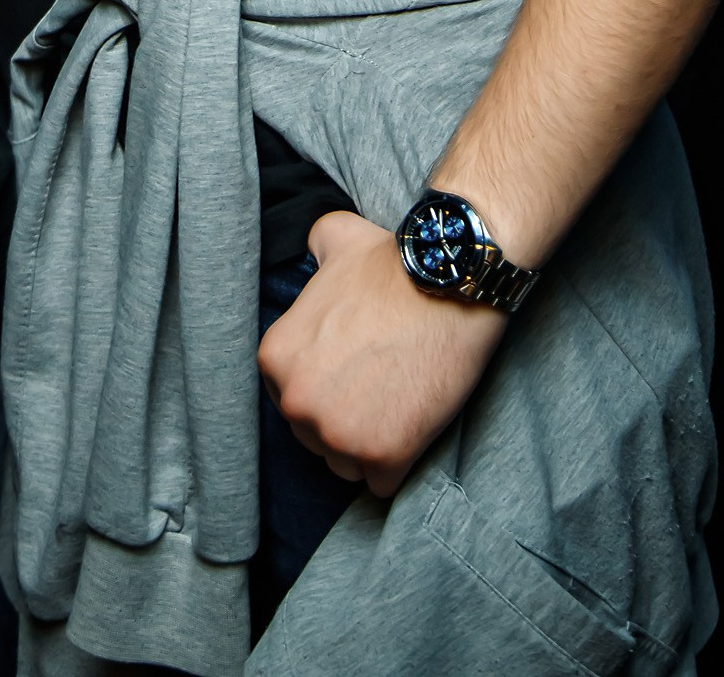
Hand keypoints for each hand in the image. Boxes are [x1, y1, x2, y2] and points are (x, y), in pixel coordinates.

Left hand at [256, 210, 505, 497]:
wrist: (447, 285)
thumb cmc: (392, 265)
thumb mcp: (334, 239)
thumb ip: (312, 247)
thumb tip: (313, 248)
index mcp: (276, 359)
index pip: (292, 397)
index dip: (327, 387)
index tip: (355, 370)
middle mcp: (296, 402)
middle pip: (315, 435)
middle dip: (345, 419)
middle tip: (381, 385)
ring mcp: (338, 433)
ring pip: (346, 464)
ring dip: (369, 446)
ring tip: (397, 404)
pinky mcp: (382, 456)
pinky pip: (382, 484)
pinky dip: (399, 463)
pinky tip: (413, 426)